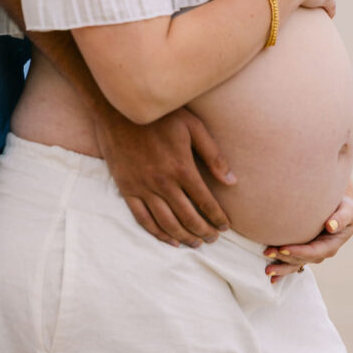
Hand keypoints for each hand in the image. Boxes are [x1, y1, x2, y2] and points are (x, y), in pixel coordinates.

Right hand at [92, 103, 236, 247]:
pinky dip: (157, 233)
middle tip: (213, 239)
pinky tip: (169, 240)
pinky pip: (143, 219)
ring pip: (167, 223)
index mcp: (182, 168)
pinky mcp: (127, 189)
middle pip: (188, 217)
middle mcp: (163, 183)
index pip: (205, 202)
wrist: (120, 109)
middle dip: (204, 231)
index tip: (225, 227)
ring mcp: (143, 188)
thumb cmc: (161, 115)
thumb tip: (232, 181)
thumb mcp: (192, 126)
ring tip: (195, 243)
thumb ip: (213, 154)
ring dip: (183, 237)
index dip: (217, 218)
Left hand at [263, 182, 352, 281]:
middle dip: (284, 257)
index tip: (283, 248)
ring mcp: (311, 253)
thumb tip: (331, 226)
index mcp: (331, 245)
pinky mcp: (304, 249)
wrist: (341, 207)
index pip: (313, 252)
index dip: (298, 252)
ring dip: (281, 266)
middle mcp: (320, 252)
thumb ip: (341, 218)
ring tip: (266, 270)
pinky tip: (271, 277)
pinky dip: (282, 269)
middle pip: (301, 259)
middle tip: (267, 251)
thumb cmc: (345, 207)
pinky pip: (293, 261)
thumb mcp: (348, 210)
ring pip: (295, 263)